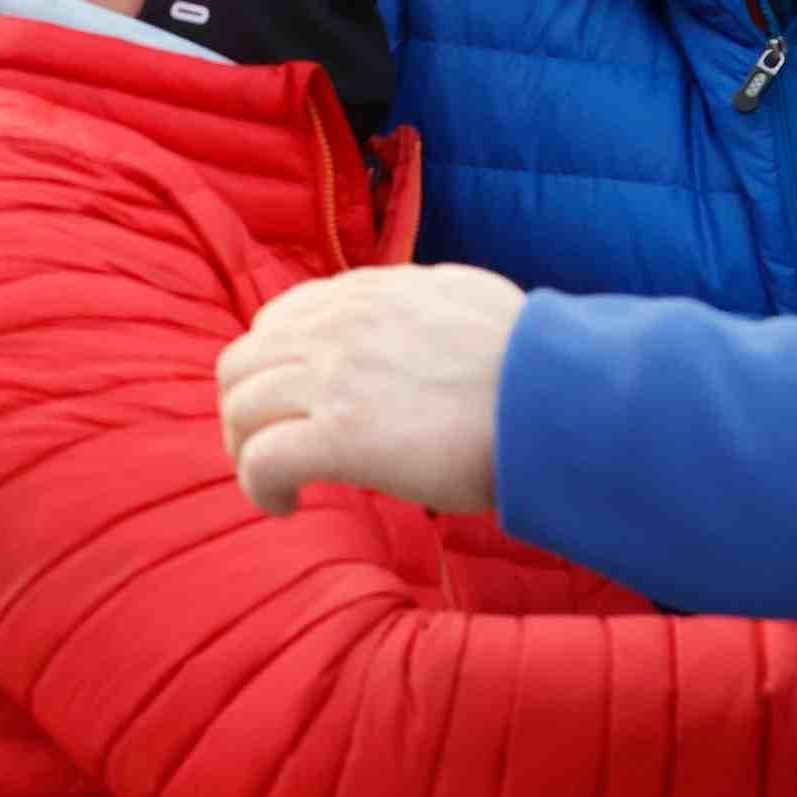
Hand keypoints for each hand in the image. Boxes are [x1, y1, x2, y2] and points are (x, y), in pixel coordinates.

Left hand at [215, 264, 527, 516]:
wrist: (557, 399)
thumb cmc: (533, 363)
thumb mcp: (466, 298)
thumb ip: (421, 303)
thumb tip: (418, 315)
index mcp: (370, 292)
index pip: (283, 318)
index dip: (274, 365)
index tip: (292, 402)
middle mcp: (340, 325)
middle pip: (243, 362)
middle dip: (246, 409)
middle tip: (271, 448)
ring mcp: (334, 378)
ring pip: (239, 409)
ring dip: (246, 449)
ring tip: (279, 481)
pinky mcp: (339, 436)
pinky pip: (260, 460)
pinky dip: (260, 486)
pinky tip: (287, 504)